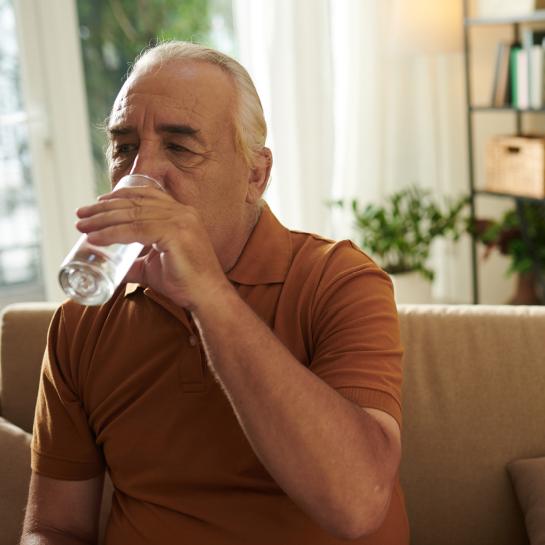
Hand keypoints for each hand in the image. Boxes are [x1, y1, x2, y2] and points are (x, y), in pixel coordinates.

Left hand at [75, 186, 230, 308]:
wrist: (206, 296)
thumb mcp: (153, 267)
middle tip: (81, 214)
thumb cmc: (184, 282)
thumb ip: (134, 263)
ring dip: (103, 219)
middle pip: (135, 202)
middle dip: (104, 207)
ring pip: (133, 214)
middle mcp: (182, 212)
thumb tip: (112, 269)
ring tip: (82, 225)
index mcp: (181, 213)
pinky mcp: (176, 234)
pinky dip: (113, 233)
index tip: (97, 203)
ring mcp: (180, 221)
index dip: (119, 196)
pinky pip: (136, 230)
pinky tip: (95, 238)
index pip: (146, 195)